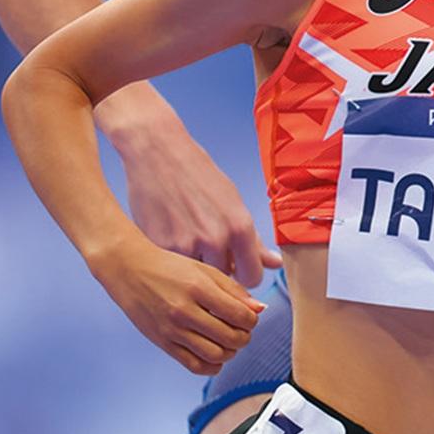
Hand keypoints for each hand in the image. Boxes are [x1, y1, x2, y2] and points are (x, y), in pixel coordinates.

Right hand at [90, 234, 265, 375]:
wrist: (129, 270)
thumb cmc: (168, 267)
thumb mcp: (204, 270)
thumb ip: (233, 289)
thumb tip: (258, 309)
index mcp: (198, 288)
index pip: (239, 315)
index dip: (252, 320)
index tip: (250, 318)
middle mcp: (184, 311)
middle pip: (230, 338)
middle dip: (244, 337)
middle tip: (242, 331)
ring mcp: (172, 329)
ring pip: (215, 355)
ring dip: (230, 352)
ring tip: (228, 342)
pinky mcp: (162, 342)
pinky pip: (193, 365)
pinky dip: (211, 365)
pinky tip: (214, 354)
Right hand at [96, 83, 282, 287]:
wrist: (159, 153)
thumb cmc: (199, 173)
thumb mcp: (233, 201)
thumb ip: (252, 239)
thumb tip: (274, 263)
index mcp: (239, 227)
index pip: (253, 277)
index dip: (245, 274)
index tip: (238, 267)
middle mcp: (215, 239)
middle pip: (225, 280)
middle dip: (220, 268)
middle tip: (209, 248)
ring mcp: (186, 245)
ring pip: (199, 277)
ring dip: (197, 266)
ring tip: (190, 240)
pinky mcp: (160, 246)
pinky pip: (176, 268)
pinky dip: (176, 260)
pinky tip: (174, 237)